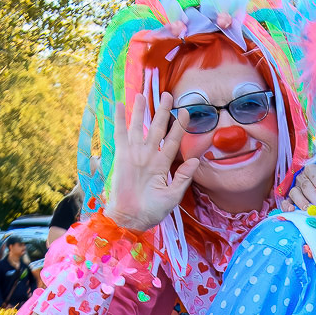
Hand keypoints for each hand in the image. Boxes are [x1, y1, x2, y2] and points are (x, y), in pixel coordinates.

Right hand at [103, 96, 197, 231]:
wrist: (132, 219)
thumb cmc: (153, 210)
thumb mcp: (173, 195)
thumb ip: (183, 177)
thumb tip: (196, 160)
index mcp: (163, 164)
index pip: (173, 141)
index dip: (179, 127)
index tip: (186, 112)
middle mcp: (149, 156)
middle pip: (157, 129)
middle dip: (162, 112)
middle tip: (168, 95)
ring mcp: (135, 154)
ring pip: (139, 127)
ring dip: (141, 111)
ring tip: (143, 95)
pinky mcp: (122, 156)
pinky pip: (120, 134)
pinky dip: (119, 120)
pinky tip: (119, 105)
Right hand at [281, 160, 315, 214]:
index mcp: (312, 169)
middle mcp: (301, 178)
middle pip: (306, 187)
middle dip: (315, 198)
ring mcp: (294, 188)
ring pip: (294, 193)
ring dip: (302, 202)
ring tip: (310, 210)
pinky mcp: (289, 198)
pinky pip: (285, 201)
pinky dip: (286, 206)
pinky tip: (292, 210)